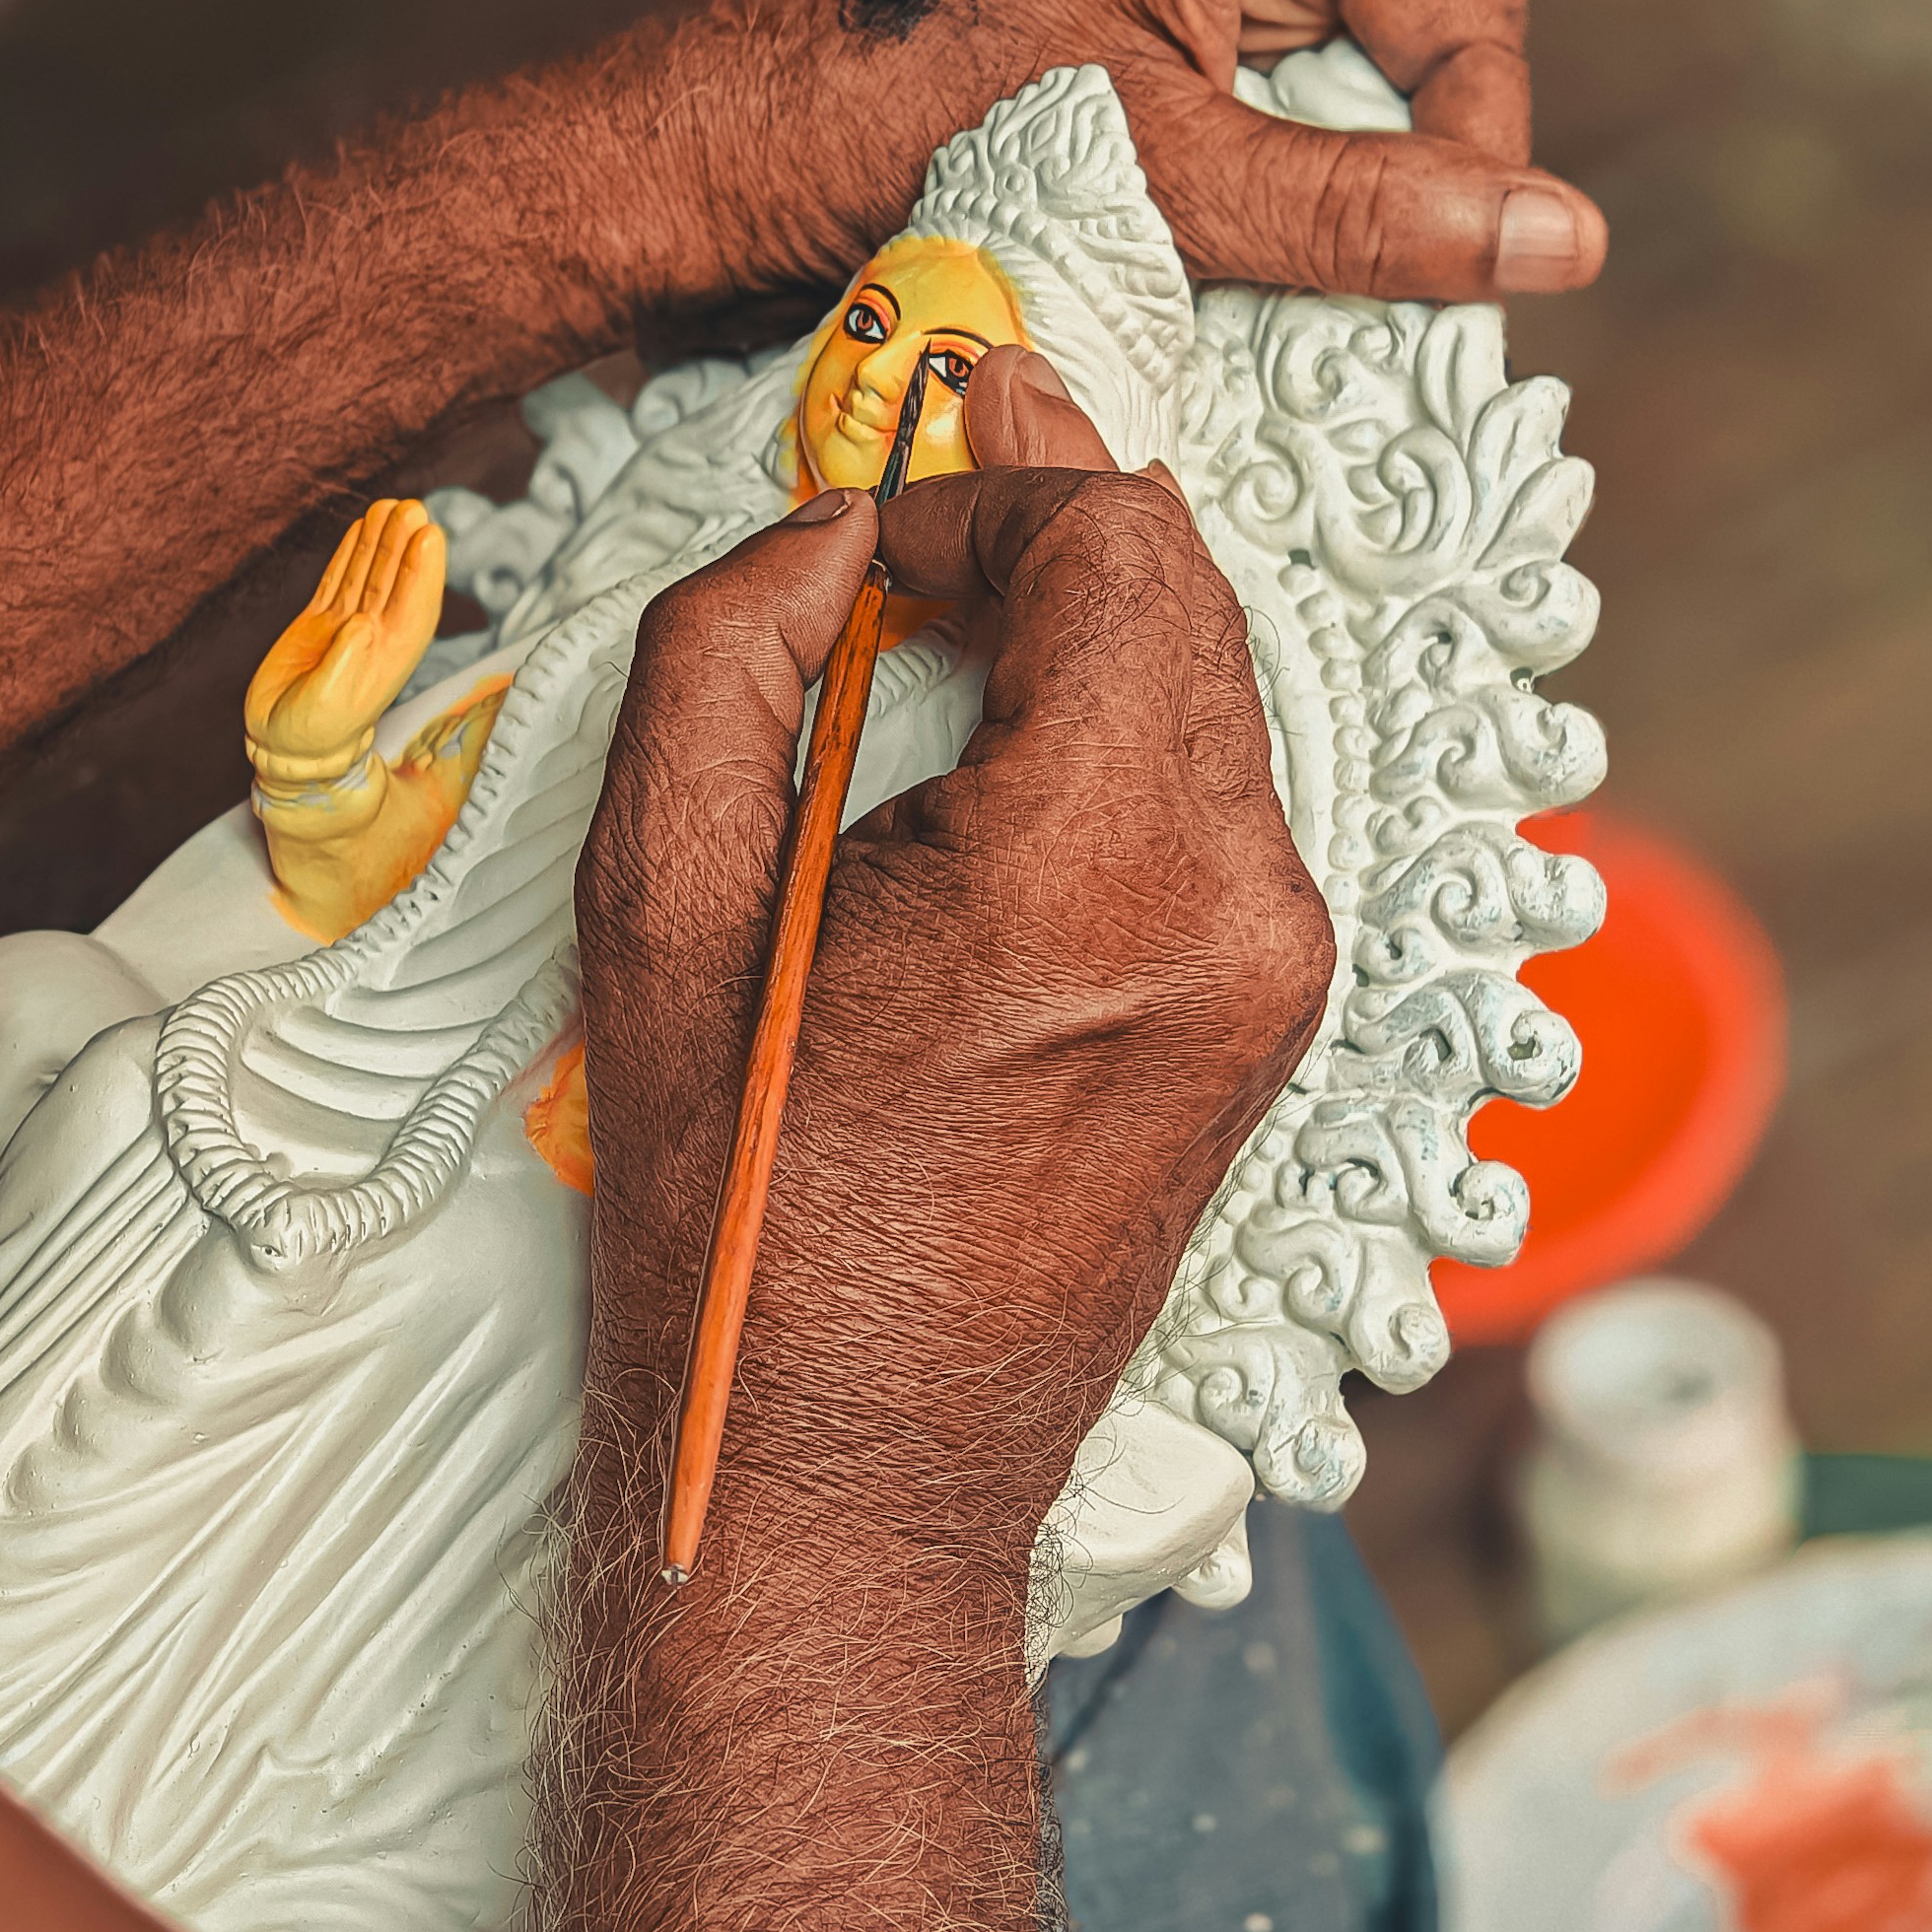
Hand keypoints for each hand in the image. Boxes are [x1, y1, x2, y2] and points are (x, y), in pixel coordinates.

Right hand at [243, 498, 445, 776]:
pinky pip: (340, 581)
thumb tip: (362, 623)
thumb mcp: (326, 705)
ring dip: (381, 542)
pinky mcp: (321, 624)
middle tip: (412, 507)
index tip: (429, 535)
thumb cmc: (308, 734)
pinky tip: (362, 528)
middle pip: (395, 584)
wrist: (282, 745)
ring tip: (392, 505)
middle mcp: (374, 639)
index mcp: (386, 659)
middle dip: (404, 546)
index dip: (423, 572)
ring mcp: (349, 628)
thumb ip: (344, 666)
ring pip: (369, 576)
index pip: (414, 608)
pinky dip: (350, 554)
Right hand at [574, 420, 1331, 1567]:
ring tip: (945, 595)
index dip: (999, 469)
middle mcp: (1236, 911)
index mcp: (1095, 873)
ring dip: (1088, 615)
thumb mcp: (654, 898)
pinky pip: (1215, 794)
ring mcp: (1277, 974)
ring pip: (1213, 687)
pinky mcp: (1273, 1019)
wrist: (847, 1467)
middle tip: (928, 464)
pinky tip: (1007, 725)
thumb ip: (729, 651)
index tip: (885, 494)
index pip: (1117, 544)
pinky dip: (1121, 720)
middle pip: (1188, 597)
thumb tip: (835, 529)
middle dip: (1051, 512)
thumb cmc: (735, 1208)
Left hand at [700, 0, 1605, 306]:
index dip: (1479, 145)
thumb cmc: (864, 127)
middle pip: (1381, 53)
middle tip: (1353, 315)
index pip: (1445, 0)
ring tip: (1245, 306)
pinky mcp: (1073, 47)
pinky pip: (1210, 134)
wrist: (671, 163)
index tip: (1462, 278)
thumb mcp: (1152, 175)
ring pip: (1295, 110)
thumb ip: (1360, 212)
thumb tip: (1562, 239)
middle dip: (1379, 189)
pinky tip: (1180, 290)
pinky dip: (1218, 222)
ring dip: (1295, 222)